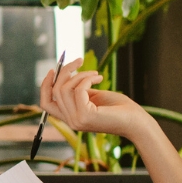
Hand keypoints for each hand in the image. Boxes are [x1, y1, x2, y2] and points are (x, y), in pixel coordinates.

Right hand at [41, 61, 156, 139]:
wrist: (136, 122)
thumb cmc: (119, 109)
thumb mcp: (94, 96)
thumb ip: (79, 90)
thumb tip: (67, 74)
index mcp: (70, 118)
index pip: (45, 103)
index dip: (45, 85)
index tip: (54, 70)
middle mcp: (70, 121)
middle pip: (55, 91)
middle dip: (66, 71)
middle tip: (80, 61)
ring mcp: (76, 120)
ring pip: (65, 88)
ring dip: (81, 75)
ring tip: (96, 74)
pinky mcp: (85, 116)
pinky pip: (78, 89)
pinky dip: (88, 79)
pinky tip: (99, 78)